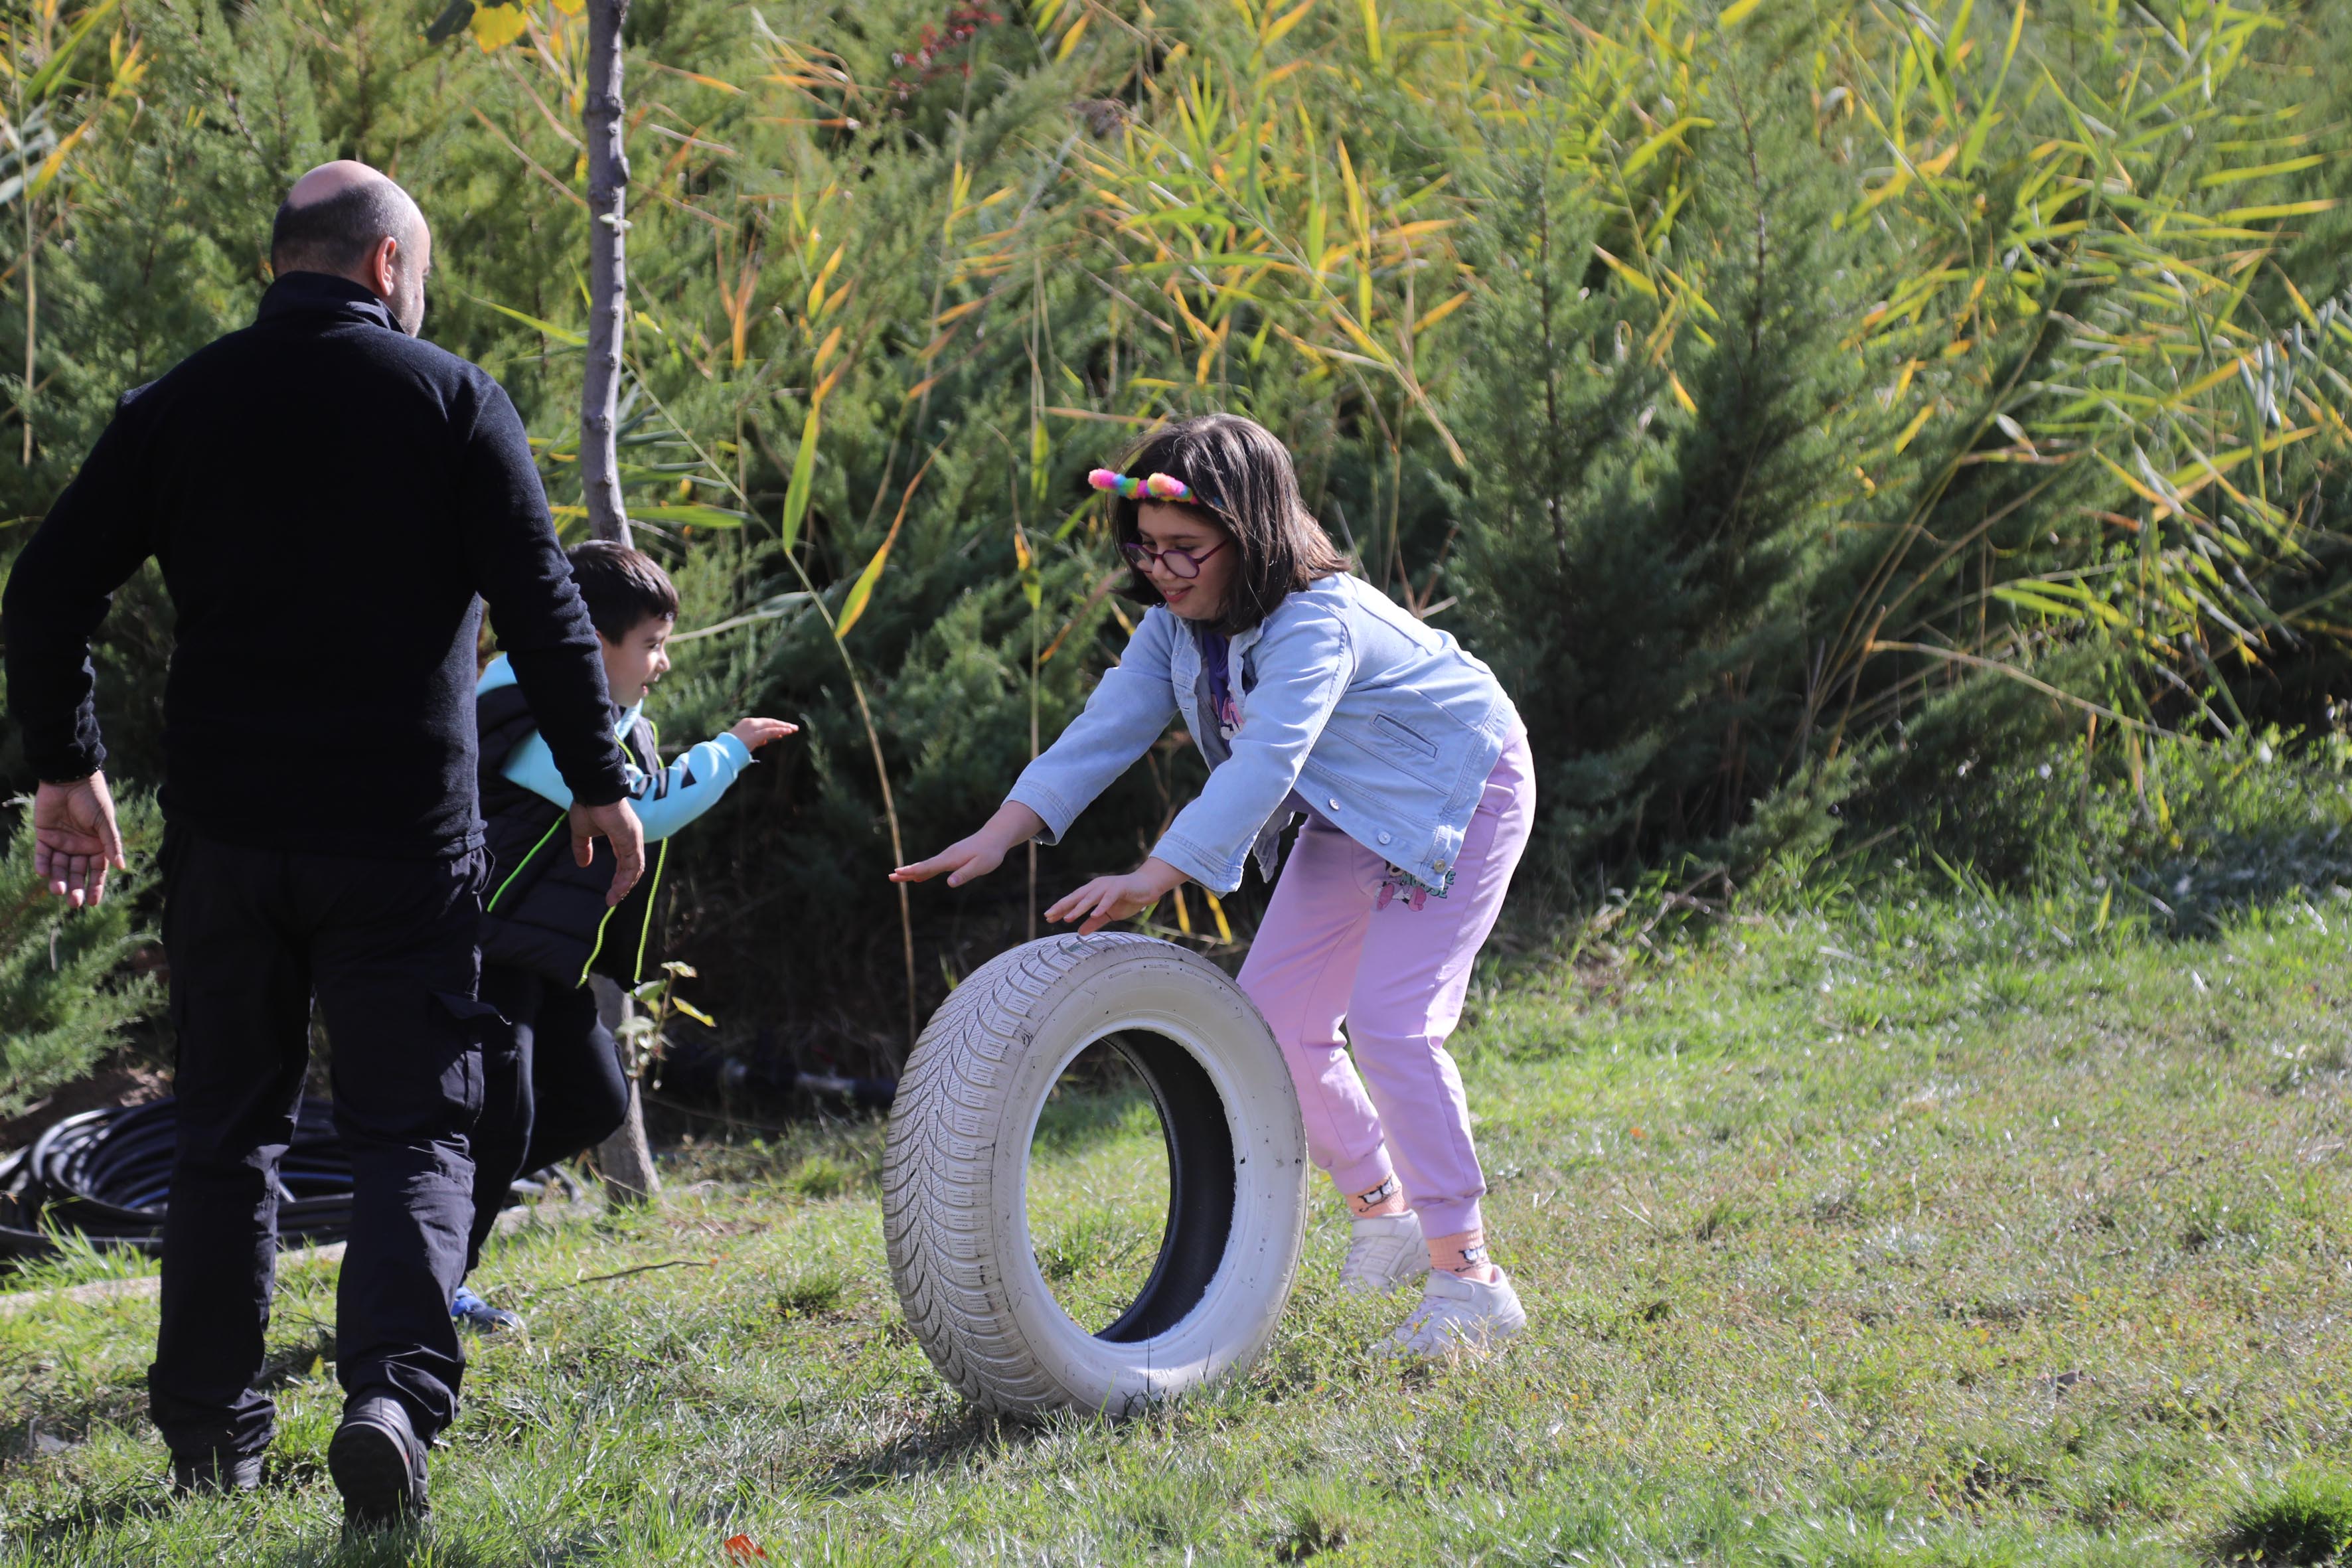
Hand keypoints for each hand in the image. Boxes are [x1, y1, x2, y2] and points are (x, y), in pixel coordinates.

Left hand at [32, 772, 126, 908]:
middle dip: (76, 888)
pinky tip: (44, 873)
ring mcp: (61, 842)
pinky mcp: (44, 835)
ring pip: (59, 867)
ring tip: (58, 891)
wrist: (69, 778)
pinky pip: (42, 854)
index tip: (94, 903)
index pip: (97, 871)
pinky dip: (42, 864)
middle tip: (74, 903)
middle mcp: (80, 846)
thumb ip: (111, 844)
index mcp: (97, 845)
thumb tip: (122, 867)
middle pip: (77, 873)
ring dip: (58, 879)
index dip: (96, 887)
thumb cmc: (92, 798)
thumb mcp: (105, 822)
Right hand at [569, 797, 645, 906]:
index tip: (611, 892)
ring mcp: (634, 839)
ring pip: (635, 870)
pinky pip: (633, 865)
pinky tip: (619, 890)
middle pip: (633, 869)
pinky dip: (627, 880)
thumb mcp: (582, 832)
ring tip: (613, 899)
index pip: (626, 862)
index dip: (620, 878)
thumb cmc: (588, 806)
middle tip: (613, 899)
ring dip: (624, 886)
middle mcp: (632, 839)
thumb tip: (583, 864)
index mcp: (622, 837)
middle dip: (623, 886)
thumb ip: (583, 848)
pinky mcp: (631, 840)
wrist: (593, 790)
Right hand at [729, 717, 797, 750]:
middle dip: (782, 724)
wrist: (724, 750)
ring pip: (772, 725)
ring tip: (794, 729)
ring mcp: (753, 728)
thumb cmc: (731, 747)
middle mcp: (751, 722)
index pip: (764, 723)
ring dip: (784, 727)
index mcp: (747, 723)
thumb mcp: (745, 741)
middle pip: (770, 722)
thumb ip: (755, 740)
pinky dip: (780, 730)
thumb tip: (764, 741)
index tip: (784, 730)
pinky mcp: (755, 735)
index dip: (775, 725)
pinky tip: (788, 731)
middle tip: (793, 727)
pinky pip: (770, 731)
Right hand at [892, 801, 1046, 887]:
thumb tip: (949, 883)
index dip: (913, 872)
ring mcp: (948, 856)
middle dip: (906, 872)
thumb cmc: (990, 852)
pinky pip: (934, 866)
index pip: (928, 867)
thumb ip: (965, 874)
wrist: (996, 836)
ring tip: (897, 877)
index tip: (898, 874)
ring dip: (912, 872)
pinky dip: (923, 871)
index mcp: (951, 859)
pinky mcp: (952, 857)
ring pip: (926, 866)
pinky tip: (919, 878)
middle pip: (923, 866)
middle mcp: (946, 856)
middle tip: (890, 877)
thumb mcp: (980, 866)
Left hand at [1045, 858, 1187, 935]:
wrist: (1147, 887)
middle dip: (1062, 907)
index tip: (1047, 917)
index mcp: (1092, 892)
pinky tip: (1095, 914)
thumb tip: (1079, 932)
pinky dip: (1102, 906)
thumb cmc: (1127, 898)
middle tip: (1049, 915)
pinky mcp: (1120, 888)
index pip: (1073, 900)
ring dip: (1079, 908)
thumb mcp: (1108, 914)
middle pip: (1076, 897)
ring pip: (1090, 898)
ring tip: (1069, 918)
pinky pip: (1109, 898)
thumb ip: (1094, 922)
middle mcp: (1097, 887)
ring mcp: (1107, 886)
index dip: (1060, 908)